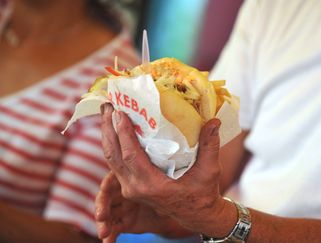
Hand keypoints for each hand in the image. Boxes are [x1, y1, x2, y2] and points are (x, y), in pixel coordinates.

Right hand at [95, 171, 184, 241]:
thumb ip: (175, 166)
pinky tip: (109, 242)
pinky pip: (114, 229)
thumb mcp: (176, 175)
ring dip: (103, 222)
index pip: (115, 177)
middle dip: (101, 205)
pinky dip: (110, 236)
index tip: (106, 190)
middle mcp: (124, 188)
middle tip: (101, 216)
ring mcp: (122, 206)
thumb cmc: (178, 183)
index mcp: (132, 174)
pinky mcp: (124, 221)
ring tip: (104, 233)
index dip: (108, 185)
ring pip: (107, 213)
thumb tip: (185, 149)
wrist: (177, 204)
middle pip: (106, 195)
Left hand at [98, 103, 225, 235]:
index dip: (123, 133)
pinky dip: (113, 144)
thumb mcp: (209, 171)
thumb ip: (210, 145)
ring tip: (106, 111)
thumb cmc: (203, 194)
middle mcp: (136, 188)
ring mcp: (130, 189)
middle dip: (108, 128)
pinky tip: (113, 128)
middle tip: (107, 104)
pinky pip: (115, 163)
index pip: (130, 156)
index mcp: (152, 186)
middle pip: (113, 155)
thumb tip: (214, 121)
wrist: (197, 215)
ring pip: (111, 159)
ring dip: (107, 134)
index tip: (118, 112)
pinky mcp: (129, 186)